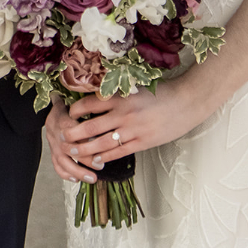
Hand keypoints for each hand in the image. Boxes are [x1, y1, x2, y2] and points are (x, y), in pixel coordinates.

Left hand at [46, 80, 205, 179]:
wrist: (185, 102)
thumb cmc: (161, 92)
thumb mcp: (136, 88)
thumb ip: (118, 94)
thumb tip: (97, 98)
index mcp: (120, 97)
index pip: (89, 104)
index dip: (75, 110)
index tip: (68, 113)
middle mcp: (123, 114)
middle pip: (90, 126)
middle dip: (73, 133)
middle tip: (62, 137)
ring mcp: (132, 130)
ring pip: (101, 143)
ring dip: (84, 149)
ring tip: (73, 151)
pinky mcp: (141, 143)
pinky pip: (117, 153)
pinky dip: (104, 158)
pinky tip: (95, 160)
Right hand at [46, 97, 97, 183]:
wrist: (50, 108)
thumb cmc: (68, 104)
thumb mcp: (76, 101)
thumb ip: (86, 106)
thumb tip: (104, 100)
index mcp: (62, 118)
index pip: (73, 131)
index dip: (85, 139)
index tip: (100, 145)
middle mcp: (55, 133)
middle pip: (69, 150)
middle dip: (85, 159)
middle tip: (101, 166)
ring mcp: (52, 144)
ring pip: (62, 161)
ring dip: (78, 171)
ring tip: (93, 179)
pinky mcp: (52, 151)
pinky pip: (56, 165)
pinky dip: (66, 174)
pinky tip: (76, 180)